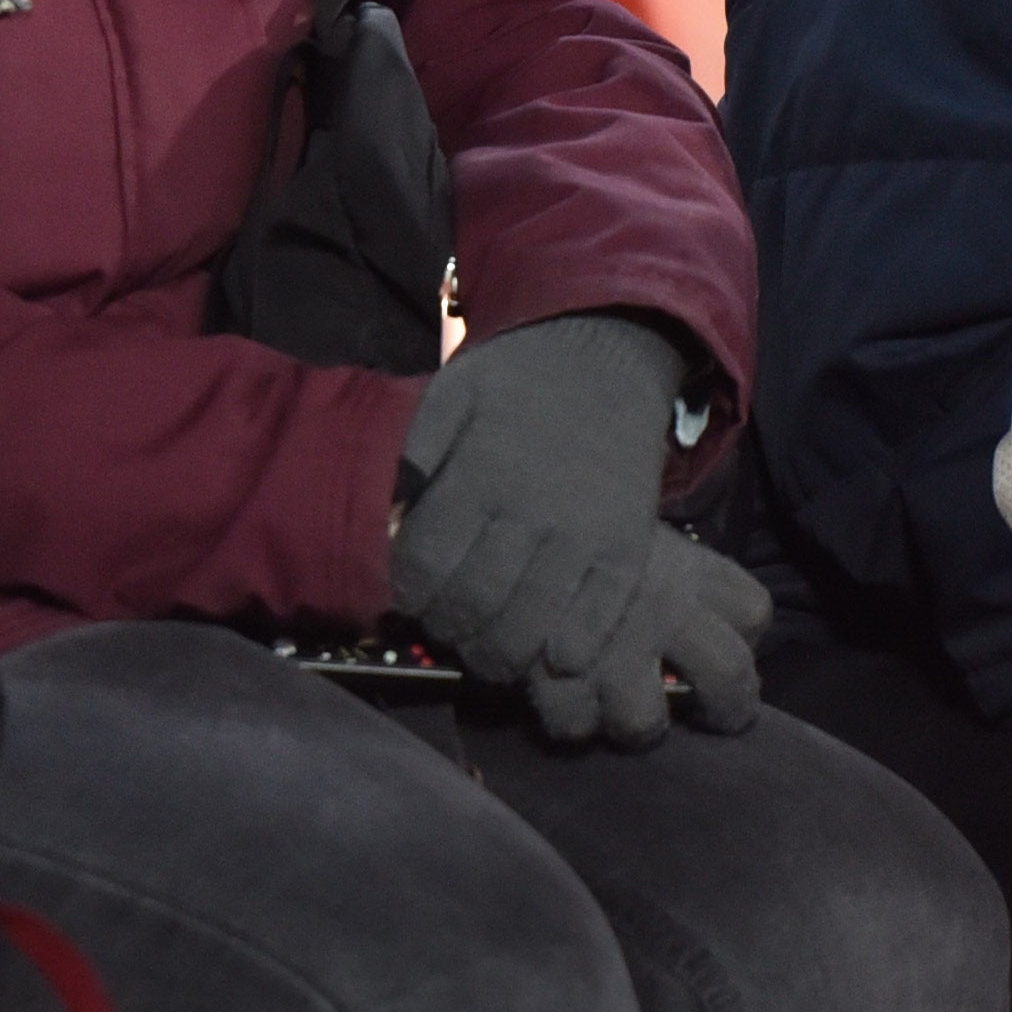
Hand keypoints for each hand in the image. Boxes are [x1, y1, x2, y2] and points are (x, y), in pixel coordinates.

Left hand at [394, 312, 695, 696]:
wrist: (606, 356)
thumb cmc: (514, 383)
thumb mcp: (449, 398)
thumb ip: (411, 458)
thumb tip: (383, 525)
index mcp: (480, 473)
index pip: (427, 565)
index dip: (410, 596)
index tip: (410, 599)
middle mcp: (532, 510)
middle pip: (477, 605)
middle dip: (451, 631)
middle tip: (448, 628)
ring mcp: (585, 534)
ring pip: (532, 626)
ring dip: (500, 654)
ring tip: (489, 649)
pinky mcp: (628, 549)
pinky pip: (596, 621)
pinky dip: (567, 653)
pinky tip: (548, 656)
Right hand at [515, 528, 770, 751]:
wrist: (496, 516)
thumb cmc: (570, 514)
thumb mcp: (629, 524)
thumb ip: (665, 564)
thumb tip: (690, 610)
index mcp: (685, 568)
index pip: (751, 611)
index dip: (744, 632)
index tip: (722, 636)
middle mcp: (663, 613)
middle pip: (730, 677)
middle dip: (725, 707)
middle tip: (704, 710)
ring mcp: (613, 653)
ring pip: (644, 723)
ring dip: (630, 721)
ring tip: (613, 703)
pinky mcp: (557, 679)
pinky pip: (572, 725)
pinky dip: (564, 715)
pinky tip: (557, 691)